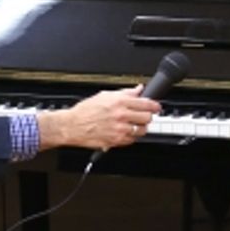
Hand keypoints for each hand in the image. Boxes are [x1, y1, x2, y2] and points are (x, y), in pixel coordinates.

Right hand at [37, 85, 159, 151]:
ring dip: (140, 128)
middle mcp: (121, 116)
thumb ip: (125, 93)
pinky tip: (124, 131)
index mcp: (119, 102)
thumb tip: (138, 89)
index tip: (156, 107)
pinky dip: (131, 136)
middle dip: (147, 116)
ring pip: (142, 130)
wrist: (72, 125)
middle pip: (147, 118)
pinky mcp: (116, 141)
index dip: (155, 106)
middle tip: (143, 116)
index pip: (146, 103)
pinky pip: (132, 140)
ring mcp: (119, 129)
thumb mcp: (105, 95)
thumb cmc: (86, 111)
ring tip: (133, 124)